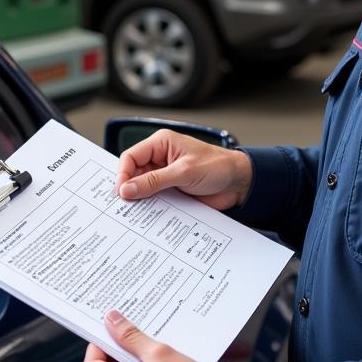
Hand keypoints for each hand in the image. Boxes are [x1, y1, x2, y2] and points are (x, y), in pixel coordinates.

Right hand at [115, 130, 252, 210]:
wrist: (240, 183)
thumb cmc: (218, 166)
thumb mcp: (184, 172)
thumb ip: (154, 181)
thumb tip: (127, 189)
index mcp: (161, 144)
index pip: (131, 157)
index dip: (122, 174)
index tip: (121, 192)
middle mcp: (160, 158)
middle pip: (133, 174)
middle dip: (128, 189)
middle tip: (123, 206)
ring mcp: (165, 175)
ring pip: (142, 188)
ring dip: (139, 200)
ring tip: (133, 214)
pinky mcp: (172, 190)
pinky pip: (154, 199)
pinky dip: (150, 208)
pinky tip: (147, 217)